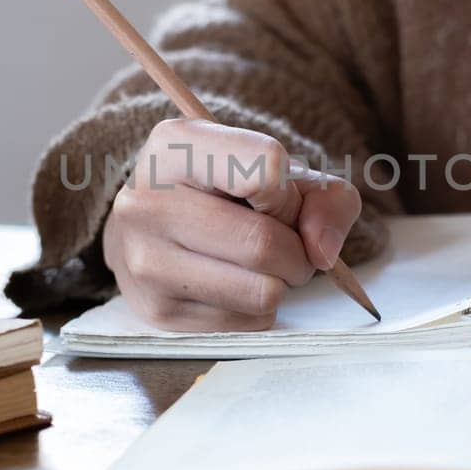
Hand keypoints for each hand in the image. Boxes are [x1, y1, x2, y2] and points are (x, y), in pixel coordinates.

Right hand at [103, 118, 361, 330]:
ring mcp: (144, 261)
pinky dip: (260, 308)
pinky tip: (234, 284)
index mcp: (173, 146)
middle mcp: (146, 202)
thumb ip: (325, 196)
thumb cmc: (227, 192)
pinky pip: (249, 323)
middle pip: (263, 243)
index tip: (279, 201)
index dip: (290, 196)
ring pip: (261, 291)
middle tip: (285, 244)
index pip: (266, 169)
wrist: (154, 229)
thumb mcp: (278, 170)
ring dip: (281, 283)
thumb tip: (322, 252)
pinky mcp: (156, 311)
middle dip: (296, 251)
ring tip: (259, 263)